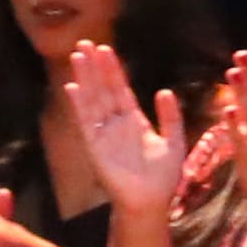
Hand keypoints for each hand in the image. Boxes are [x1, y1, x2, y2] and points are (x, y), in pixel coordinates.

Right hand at [59, 39, 190, 213]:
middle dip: (94, 67)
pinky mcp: (95, 147)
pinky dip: (79, 105)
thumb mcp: (174, 142)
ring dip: (85, 78)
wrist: (150, 203)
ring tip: (77, 56)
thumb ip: (170, 117)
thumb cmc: (164, 178)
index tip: (105, 49)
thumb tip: (165, 91)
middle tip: (85, 43)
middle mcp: (116, 124)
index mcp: (134, 121)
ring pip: (92, 100)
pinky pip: (85, 122)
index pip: (121, 89)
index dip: (113, 70)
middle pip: (103, 89)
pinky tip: (72, 86)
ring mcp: (104, 134)